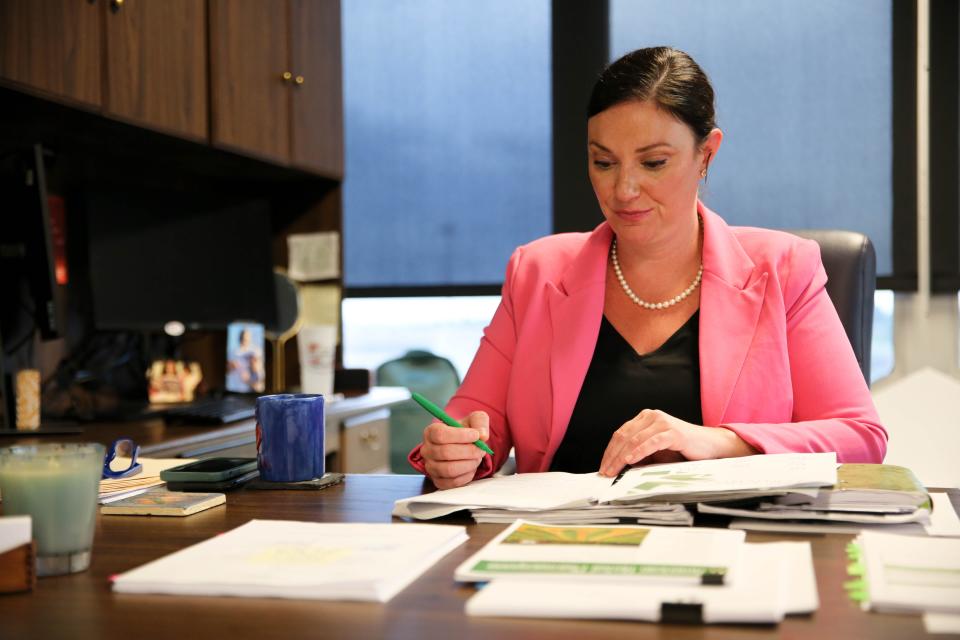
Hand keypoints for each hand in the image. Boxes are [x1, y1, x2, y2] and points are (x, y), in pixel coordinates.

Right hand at [420, 411, 489, 488]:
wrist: (463, 446)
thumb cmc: (466, 432)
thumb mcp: (473, 420)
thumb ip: (479, 422)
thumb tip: (482, 435)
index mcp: (431, 432)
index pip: (440, 434)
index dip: (460, 436)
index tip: (476, 435)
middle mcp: (427, 450)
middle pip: (445, 452)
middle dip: (468, 451)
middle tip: (481, 449)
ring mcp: (431, 467)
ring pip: (449, 469)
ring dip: (469, 464)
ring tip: (477, 458)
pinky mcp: (438, 481)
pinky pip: (453, 482)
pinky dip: (467, 475)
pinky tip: (472, 466)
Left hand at [598, 409, 755, 476]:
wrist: (709, 447)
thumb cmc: (681, 450)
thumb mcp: (655, 453)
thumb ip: (638, 454)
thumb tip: (616, 467)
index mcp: (644, 418)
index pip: (620, 434)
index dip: (610, 451)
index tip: (603, 467)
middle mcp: (651, 416)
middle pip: (624, 436)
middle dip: (613, 456)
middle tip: (605, 473)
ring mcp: (662, 422)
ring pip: (635, 439)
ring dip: (621, 457)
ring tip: (614, 470)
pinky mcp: (672, 431)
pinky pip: (651, 441)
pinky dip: (639, 451)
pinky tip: (630, 460)